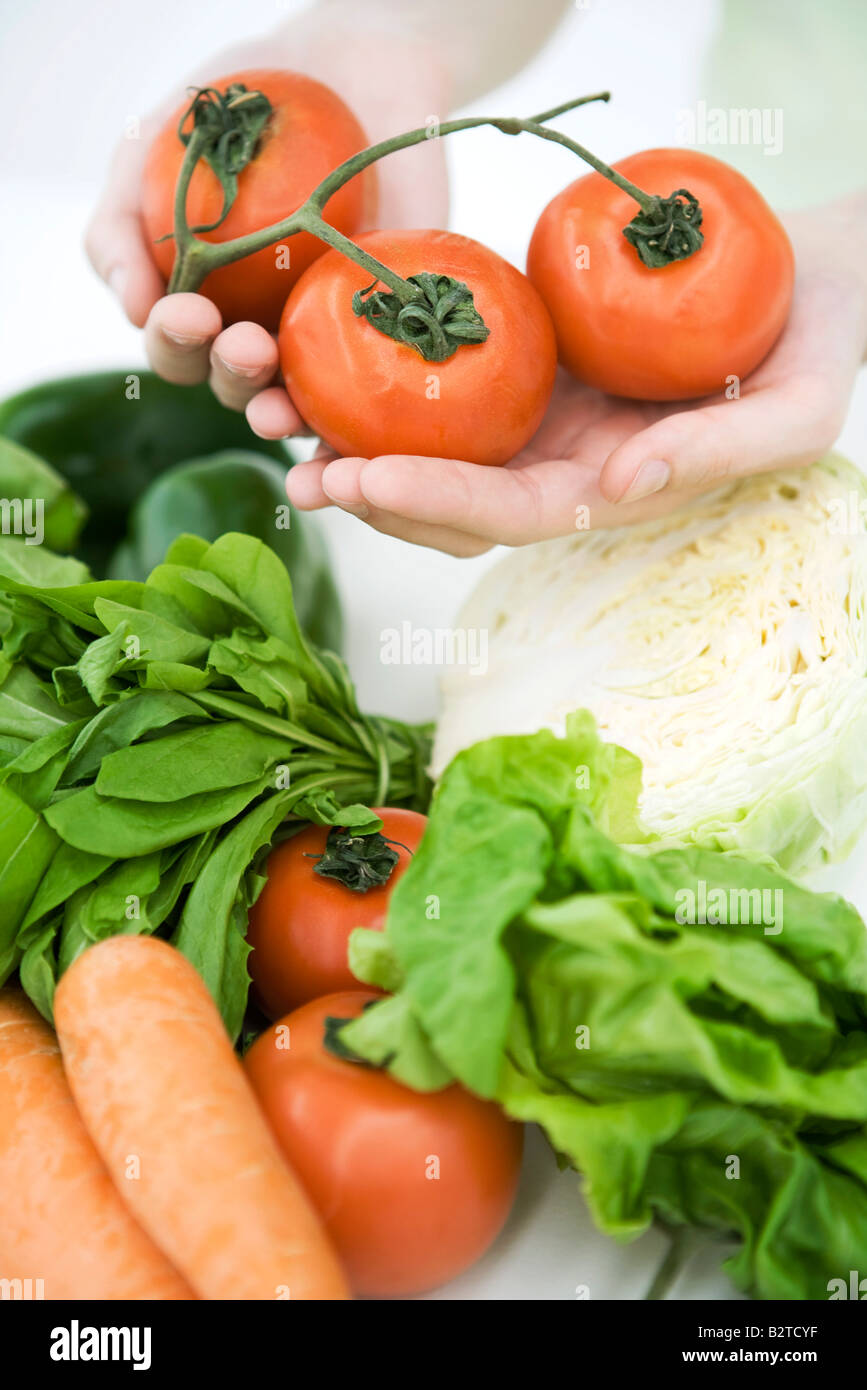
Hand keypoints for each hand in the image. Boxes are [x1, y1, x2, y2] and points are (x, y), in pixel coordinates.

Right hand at [84, 24, 449, 416]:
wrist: (348, 66)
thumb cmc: (234, 108)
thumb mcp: (151, 147)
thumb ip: (121, 223)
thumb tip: (132, 309)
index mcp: (200, 304)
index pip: (176, 348)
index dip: (174, 341)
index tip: (185, 310)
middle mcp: (259, 332)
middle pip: (233, 385)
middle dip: (230, 375)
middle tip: (243, 344)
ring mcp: (326, 339)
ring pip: (297, 403)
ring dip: (282, 414)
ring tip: (280, 401)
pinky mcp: (390, 334)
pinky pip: (374, 399)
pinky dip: (355, 434)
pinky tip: (350, 444)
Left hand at [285, 194, 866, 554]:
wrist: (814, 281)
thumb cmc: (817, 345)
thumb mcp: (792, 412)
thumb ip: (712, 454)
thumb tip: (613, 494)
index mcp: (613, 489)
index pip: (513, 516)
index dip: (440, 506)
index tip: (368, 482)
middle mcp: (564, 464)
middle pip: (455, 499)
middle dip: (378, 493)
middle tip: (300, 471)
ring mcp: (541, 413)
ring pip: (437, 445)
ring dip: (362, 444)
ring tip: (286, 427)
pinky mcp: (528, 356)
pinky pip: (449, 375)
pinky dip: (389, 379)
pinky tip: (329, 360)